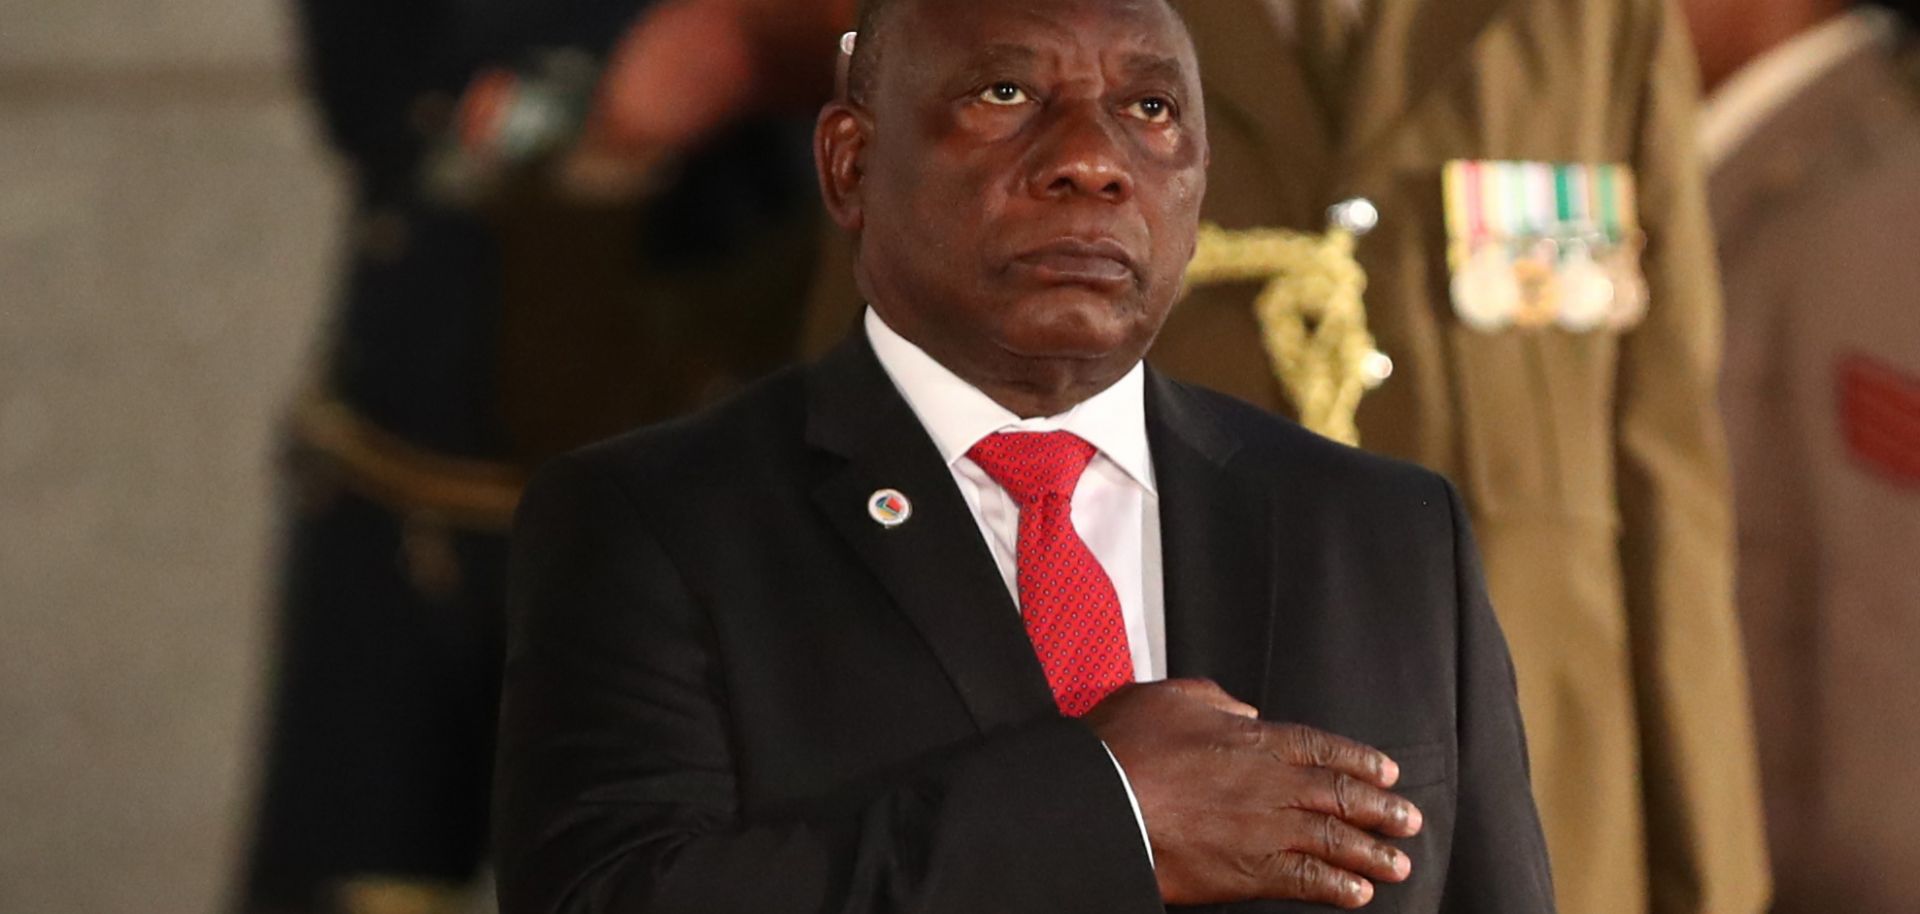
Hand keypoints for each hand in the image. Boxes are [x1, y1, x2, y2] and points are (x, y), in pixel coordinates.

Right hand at [1084, 679, 1423, 907]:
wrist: (1098, 801)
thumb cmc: (1123, 747)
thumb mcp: (1169, 698)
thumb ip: (1214, 699)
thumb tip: (1244, 709)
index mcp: (1251, 739)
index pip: (1321, 748)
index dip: (1359, 760)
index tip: (1387, 772)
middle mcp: (1268, 783)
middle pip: (1338, 795)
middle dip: (1379, 809)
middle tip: (1408, 820)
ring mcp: (1260, 829)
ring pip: (1331, 841)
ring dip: (1370, 853)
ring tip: (1399, 864)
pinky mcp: (1245, 872)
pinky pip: (1303, 881)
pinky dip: (1334, 888)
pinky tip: (1357, 895)